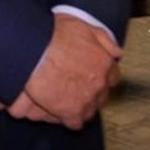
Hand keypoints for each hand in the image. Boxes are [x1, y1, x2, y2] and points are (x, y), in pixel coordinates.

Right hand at [6, 15, 121, 129]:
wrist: (34, 50)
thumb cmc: (53, 35)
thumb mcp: (84, 26)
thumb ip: (103, 40)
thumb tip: (116, 53)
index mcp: (104, 63)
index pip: (112, 77)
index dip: (100, 76)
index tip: (90, 75)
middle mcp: (99, 84)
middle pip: (101, 96)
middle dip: (90, 92)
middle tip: (74, 86)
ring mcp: (86, 100)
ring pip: (89, 111)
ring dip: (80, 106)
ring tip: (65, 99)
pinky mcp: (70, 113)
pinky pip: (74, 123)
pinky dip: (66, 118)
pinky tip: (57, 110)